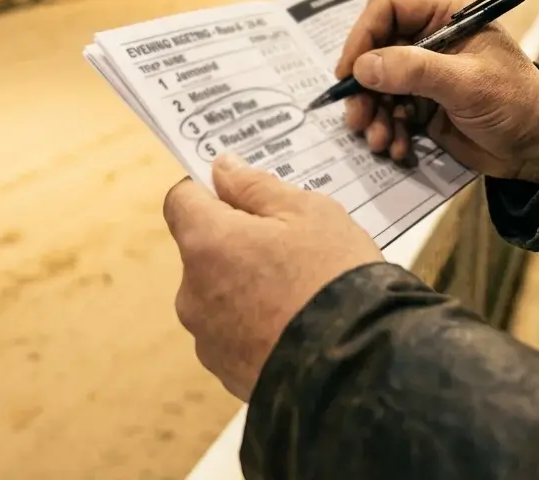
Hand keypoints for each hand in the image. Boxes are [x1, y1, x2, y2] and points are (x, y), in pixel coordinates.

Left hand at [163, 154, 382, 400]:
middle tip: (291, 245)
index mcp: (206, 243)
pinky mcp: (226, 371)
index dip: (209, 191)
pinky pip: (235, 334)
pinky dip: (257, 325)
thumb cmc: (334, 278)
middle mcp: (193, 291)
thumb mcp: (308, 212)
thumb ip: (256, 186)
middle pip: (203, 250)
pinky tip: (296, 325)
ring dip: (247, 286)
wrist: (357, 366)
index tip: (242, 193)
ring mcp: (207, 337)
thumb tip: (222, 168)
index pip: (181, 201)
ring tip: (300, 291)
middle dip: (238, 242)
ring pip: (220, 294)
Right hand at [336, 0, 538, 183]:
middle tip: (356, 118)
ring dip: (373, 115)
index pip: (389, 9)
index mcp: (447, 15)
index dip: (363, 36)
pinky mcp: (424, 105)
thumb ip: (415, 70)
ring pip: (379, 86)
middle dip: (364, 88)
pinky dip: (388, 131)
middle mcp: (431, 39)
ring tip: (379, 141)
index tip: (349, 72)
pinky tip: (397, 149)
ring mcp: (426, 74)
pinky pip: (391, 113)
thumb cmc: (515, 103)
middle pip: (376, 51)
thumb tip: (363, 67)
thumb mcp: (467, 83)